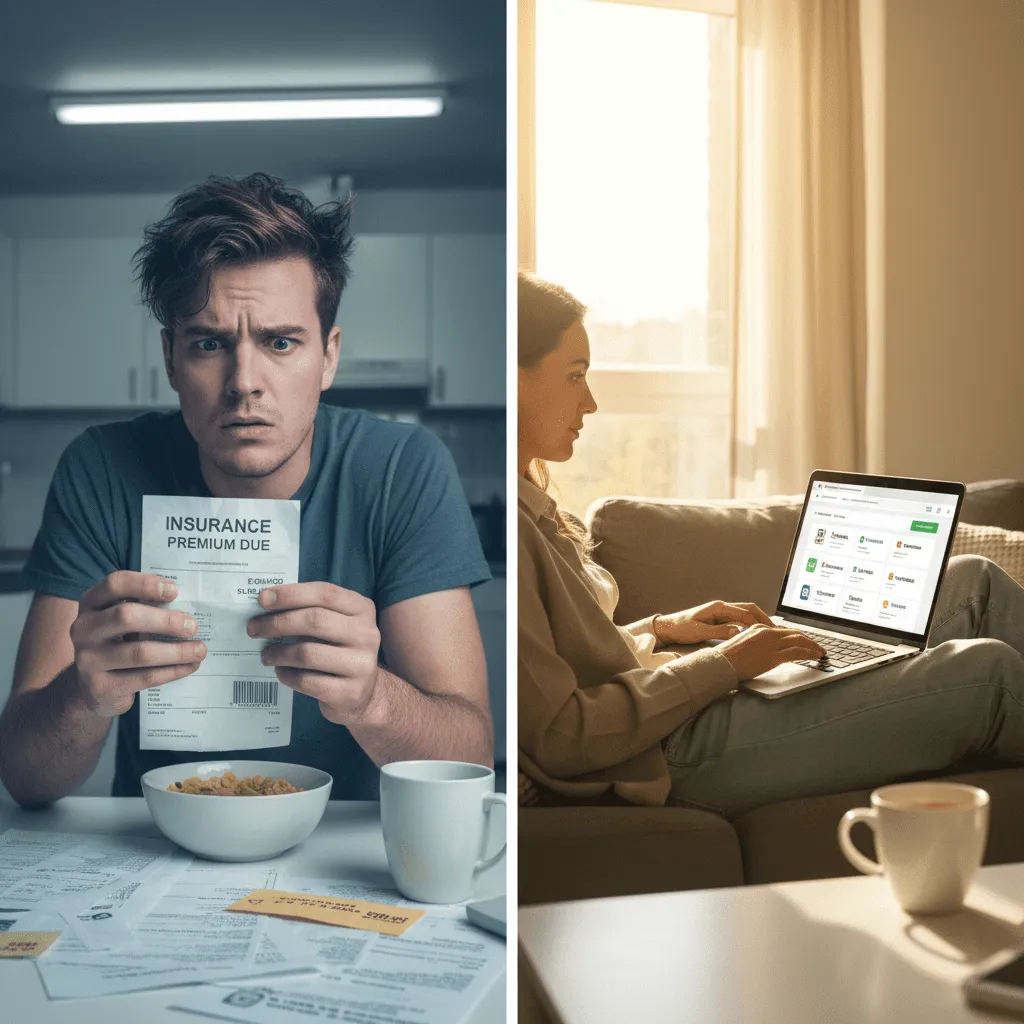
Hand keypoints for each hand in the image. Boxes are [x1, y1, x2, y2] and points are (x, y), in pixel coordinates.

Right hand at [71, 571, 204, 718]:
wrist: (91, 689)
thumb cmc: (117, 644)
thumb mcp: (121, 622)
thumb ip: (144, 609)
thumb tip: (190, 607)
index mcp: (91, 604)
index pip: (114, 584)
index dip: (145, 584)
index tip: (174, 591)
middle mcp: (84, 629)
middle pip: (126, 616)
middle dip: (166, 620)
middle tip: (193, 626)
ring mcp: (88, 660)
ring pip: (140, 652)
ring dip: (176, 651)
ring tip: (200, 650)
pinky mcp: (100, 687)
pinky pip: (145, 677)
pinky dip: (173, 671)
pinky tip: (190, 666)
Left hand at [248, 582, 381, 725]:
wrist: (364, 692)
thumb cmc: (339, 650)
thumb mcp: (336, 624)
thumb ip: (310, 611)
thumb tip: (267, 605)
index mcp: (362, 609)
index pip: (325, 593)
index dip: (291, 594)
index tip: (262, 599)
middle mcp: (367, 634)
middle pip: (315, 620)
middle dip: (277, 623)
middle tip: (254, 628)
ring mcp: (361, 664)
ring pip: (308, 652)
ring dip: (279, 652)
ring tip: (266, 655)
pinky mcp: (350, 692)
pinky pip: (307, 681)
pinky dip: (287, 675)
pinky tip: (281, 672)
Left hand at [653, 601, 774, 645]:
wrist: (669, 627)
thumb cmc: (682, 629)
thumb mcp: (700, 632)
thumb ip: (719, 632)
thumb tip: (738, 632)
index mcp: (718, 608)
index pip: (744, 614)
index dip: (758, 623)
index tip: (770, 633)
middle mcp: (722, 607)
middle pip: (749, 609)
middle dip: (764, 618)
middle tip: (776, 630)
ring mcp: (722, 611)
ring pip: (746, 612)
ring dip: (759, 620)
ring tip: (771, 631)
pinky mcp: (720, 617)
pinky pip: (740, 618)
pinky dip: (751, 623)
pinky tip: (756, 632)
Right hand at [715, 623, 825, 680]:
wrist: (720, 664)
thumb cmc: (726, 658)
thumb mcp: (741, 644)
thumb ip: (755, 644)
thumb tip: (764, 650)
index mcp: (757, 627)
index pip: (782, 630)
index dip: (796, 636)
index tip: (803, 641)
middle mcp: (765, 631)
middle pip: (793, 633)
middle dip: (808, 640)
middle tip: (817, 646)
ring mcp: (770, 643)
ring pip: (799, 641)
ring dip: (812, 646)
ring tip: (820, 652)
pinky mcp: (773, 655)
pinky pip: (797, 652)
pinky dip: (809, 653)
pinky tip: (815, 657)